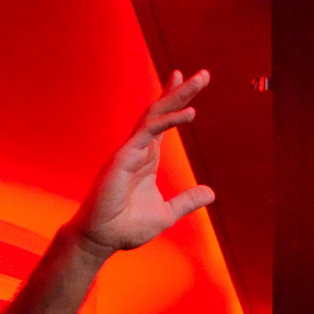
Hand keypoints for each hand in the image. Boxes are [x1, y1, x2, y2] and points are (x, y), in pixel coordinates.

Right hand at [72, 69, 214, 258]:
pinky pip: (148, 132)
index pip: (163, 121)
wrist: (102, 240)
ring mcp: (129, 151)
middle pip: (161, 111)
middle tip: (204, 74)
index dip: (176, 100)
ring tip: (197, 80)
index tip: (192, 82)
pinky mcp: (123, 158)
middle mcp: (138, 149)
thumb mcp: (167, 213)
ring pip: (155, 114)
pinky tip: (189, 112)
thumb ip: (187, 201)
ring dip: (177, 96)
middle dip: (181, 91)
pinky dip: (168, 120)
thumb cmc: (127, 227)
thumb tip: (210, 193)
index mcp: (147, 157)